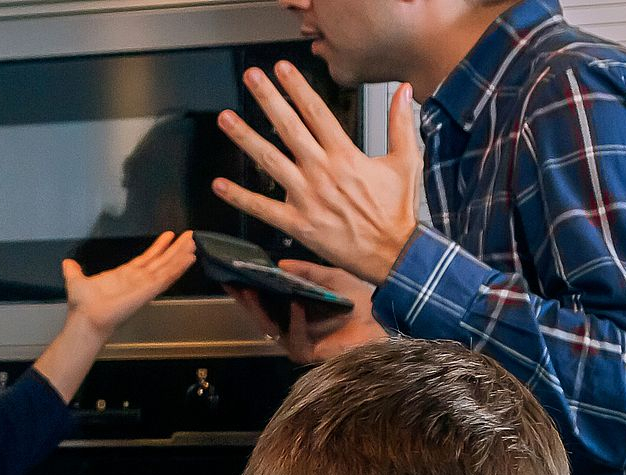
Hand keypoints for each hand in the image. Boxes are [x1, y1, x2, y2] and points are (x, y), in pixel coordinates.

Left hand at [63, 231, 197, 338]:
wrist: (87, 319)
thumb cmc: (84, 306)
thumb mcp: (77, 281)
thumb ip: (74, 271)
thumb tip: (67, 263)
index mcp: (124, 276)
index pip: (146, 259)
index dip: (158, 248)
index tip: (169, 236)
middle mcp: (138, 280)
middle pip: (162, 261)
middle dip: (176, 249)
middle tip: (190, 236)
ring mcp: (145, 285)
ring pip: (167, 267)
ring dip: (181, 255)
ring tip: (193, 243)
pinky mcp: (148, 290)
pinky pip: (166, 277)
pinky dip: (178, 267)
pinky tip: (189, 258)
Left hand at [214, 63, 422, 286]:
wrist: (394, 254)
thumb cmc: (398, 212)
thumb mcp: (406, 162)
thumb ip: (400, 124)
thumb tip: (405, 91)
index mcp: (346, 156)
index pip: (316, 112)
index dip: (297, 88)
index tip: (281, 69)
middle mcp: (322, 172)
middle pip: (288, 127)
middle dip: (268, 99)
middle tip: (250, 78)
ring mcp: (307, 197)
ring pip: (270, 161)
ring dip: (245, 138)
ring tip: (226, 118)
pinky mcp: (298, 224)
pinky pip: (263, 209)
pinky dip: (240, 197)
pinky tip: (220, 185)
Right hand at [226, 260, 383, 362]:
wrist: (385, 322)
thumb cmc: (362, 302)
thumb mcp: (333, 278)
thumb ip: (308, 271)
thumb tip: (280, 264)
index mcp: (297, 310)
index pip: (267, 301)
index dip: (250, 288)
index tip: (234, 275)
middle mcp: (294, 327)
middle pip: (262, 315)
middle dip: (246, 299)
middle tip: (233, 283)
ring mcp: (299, 342)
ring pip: (271, 328)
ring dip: (260, 310)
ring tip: (251, 291)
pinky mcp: (309, 354)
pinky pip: (296, 337)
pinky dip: (295, 320)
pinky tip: (295, 304)